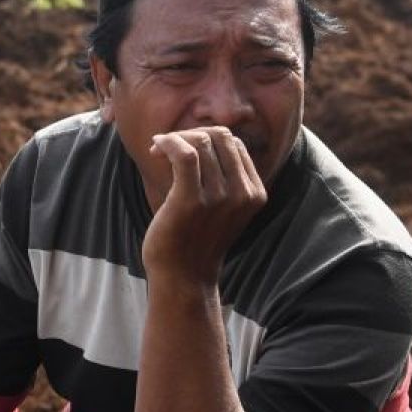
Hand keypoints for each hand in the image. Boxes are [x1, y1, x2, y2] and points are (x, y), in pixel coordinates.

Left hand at [143, 128, 267, 286]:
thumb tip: (202, 136)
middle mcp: (242, 194)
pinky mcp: (192, 201)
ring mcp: (219, 198)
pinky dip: (168, 142)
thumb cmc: (197, 238)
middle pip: (220, 137)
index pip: (235, 144)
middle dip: (192, 134)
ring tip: (159, 150)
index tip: (184, 149)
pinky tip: (156, 148)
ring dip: (174, 139)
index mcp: (255, 193)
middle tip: (168, 147)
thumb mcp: (224, 207)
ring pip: (200, 142)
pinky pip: (183, 153)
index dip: (208, 138)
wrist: (183, 278)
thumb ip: (225, 176)